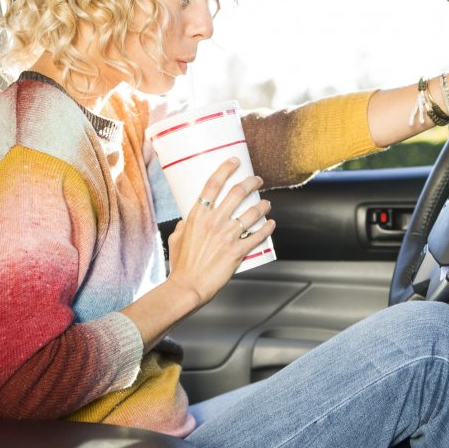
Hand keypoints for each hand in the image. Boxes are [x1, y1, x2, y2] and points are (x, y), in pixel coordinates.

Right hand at [165, 157, 275, 305]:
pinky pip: (258, 235)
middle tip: (257, 180)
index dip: (225, 169)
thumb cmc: (180, 265)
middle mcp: (214, 222)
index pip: (213, 184)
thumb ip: (185, 225)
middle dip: (251, 182)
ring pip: (252, 212)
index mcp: (197, 216)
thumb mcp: (176, 238)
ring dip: (263, 205)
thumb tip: (189, 219)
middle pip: (237, 193)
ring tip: (266, 203)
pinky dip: (268, 228)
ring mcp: (227, 236)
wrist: (188, 286)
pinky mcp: (238, 251)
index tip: (235, 161)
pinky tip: (272, 224)